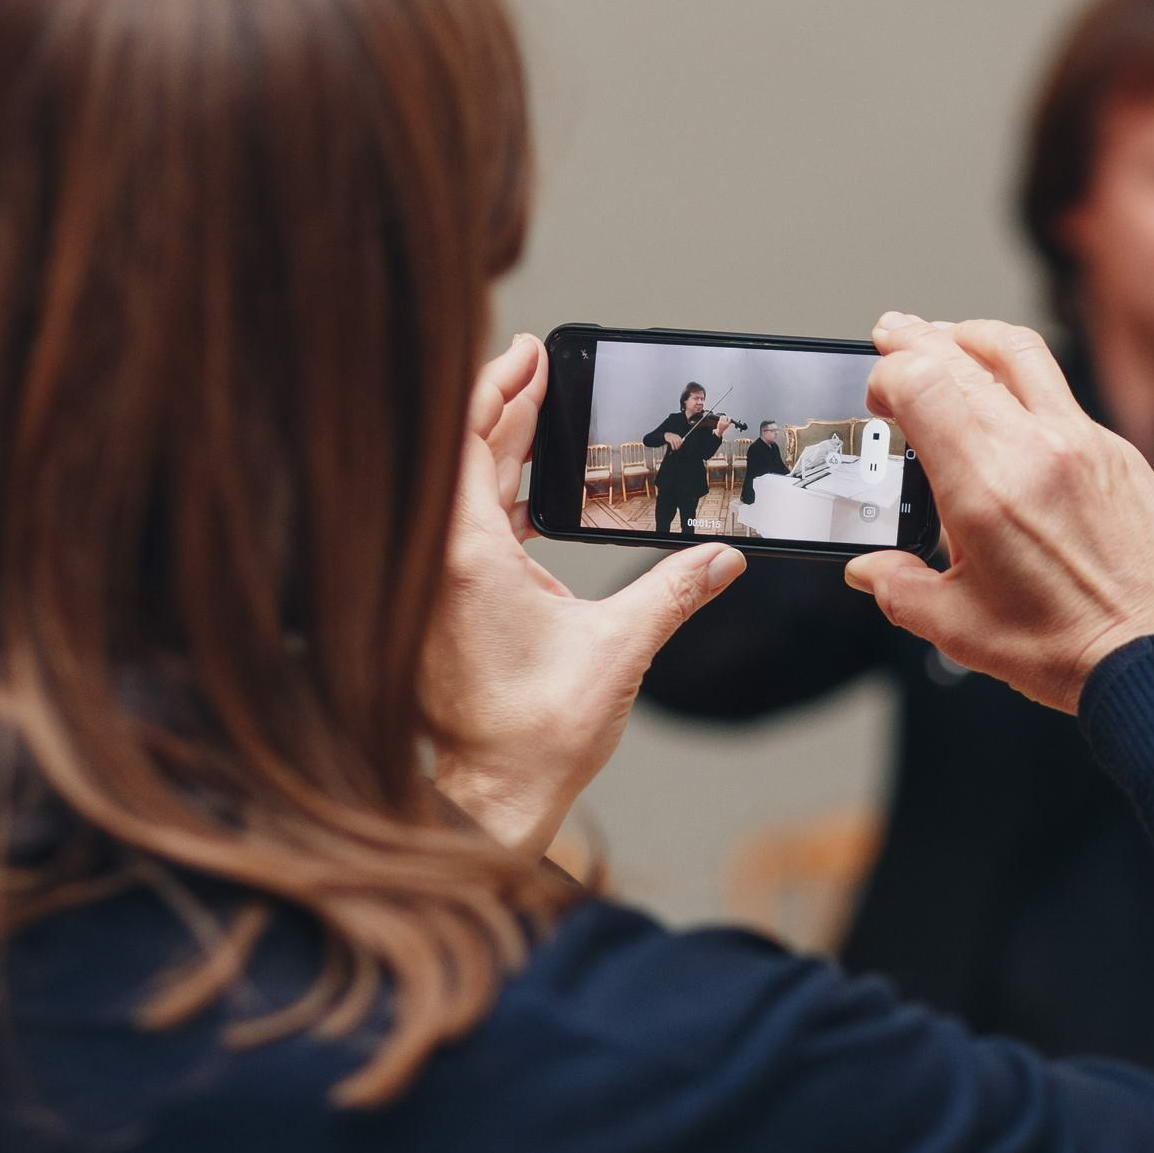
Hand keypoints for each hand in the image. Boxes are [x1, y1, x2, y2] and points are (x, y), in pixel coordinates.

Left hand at [425, 335, 743, 854]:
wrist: (491, 800)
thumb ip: (673, 590)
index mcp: (467, 555)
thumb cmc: (535, 737)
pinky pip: (461, 532)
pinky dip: (492, 501)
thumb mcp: (619, 649)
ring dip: (495, 452)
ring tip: (534, 415)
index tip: (528, 352)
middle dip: (502, 405)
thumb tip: (721, 559)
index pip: (469, 439)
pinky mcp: (438, 612)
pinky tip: (528, 497)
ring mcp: (431, 588)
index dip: (498, 386)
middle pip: (463, 455)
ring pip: (460, 493)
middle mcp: (436, 563)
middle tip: (537, 364)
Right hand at [841, 315, 1153, 711]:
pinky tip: (1007, 399)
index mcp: (984, 489)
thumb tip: (870, 568)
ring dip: (971, 337)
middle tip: (892, 335)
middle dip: (916, 340)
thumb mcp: (957, 626)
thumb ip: (899, 588)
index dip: (886, 373)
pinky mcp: (1117, 452)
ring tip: (947, 339)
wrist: (1153, 655)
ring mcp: (1083, 442)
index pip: (921, 381)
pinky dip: (1022, 379)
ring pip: (1019, 353)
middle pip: (962, 355)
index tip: (876, 395)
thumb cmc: (1065, 647)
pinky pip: (1061, 391)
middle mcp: (1035, 450)